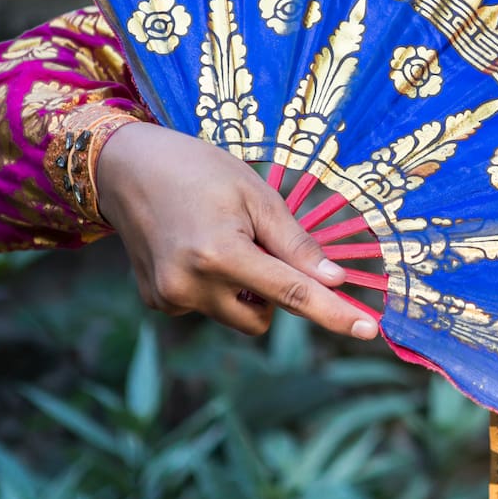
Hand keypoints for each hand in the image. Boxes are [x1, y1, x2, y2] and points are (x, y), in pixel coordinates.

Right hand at [94, 121, 376, 341]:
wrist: (128, 168)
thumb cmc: (201, 171)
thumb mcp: (257, 196)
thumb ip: (296, 244)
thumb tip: (335, 280)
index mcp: (220, 255)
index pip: (291, 294)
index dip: (334, 312)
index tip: (369, 330)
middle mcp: (189, 286)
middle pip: (264, 316)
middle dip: (276, 292)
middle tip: (261, 242)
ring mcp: (168, 300)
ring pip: (237, 315)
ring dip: (247, 291)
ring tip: (225, 240)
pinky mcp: (156, 303)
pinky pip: (208, 308)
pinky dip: (217, 288)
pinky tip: (198, 249)